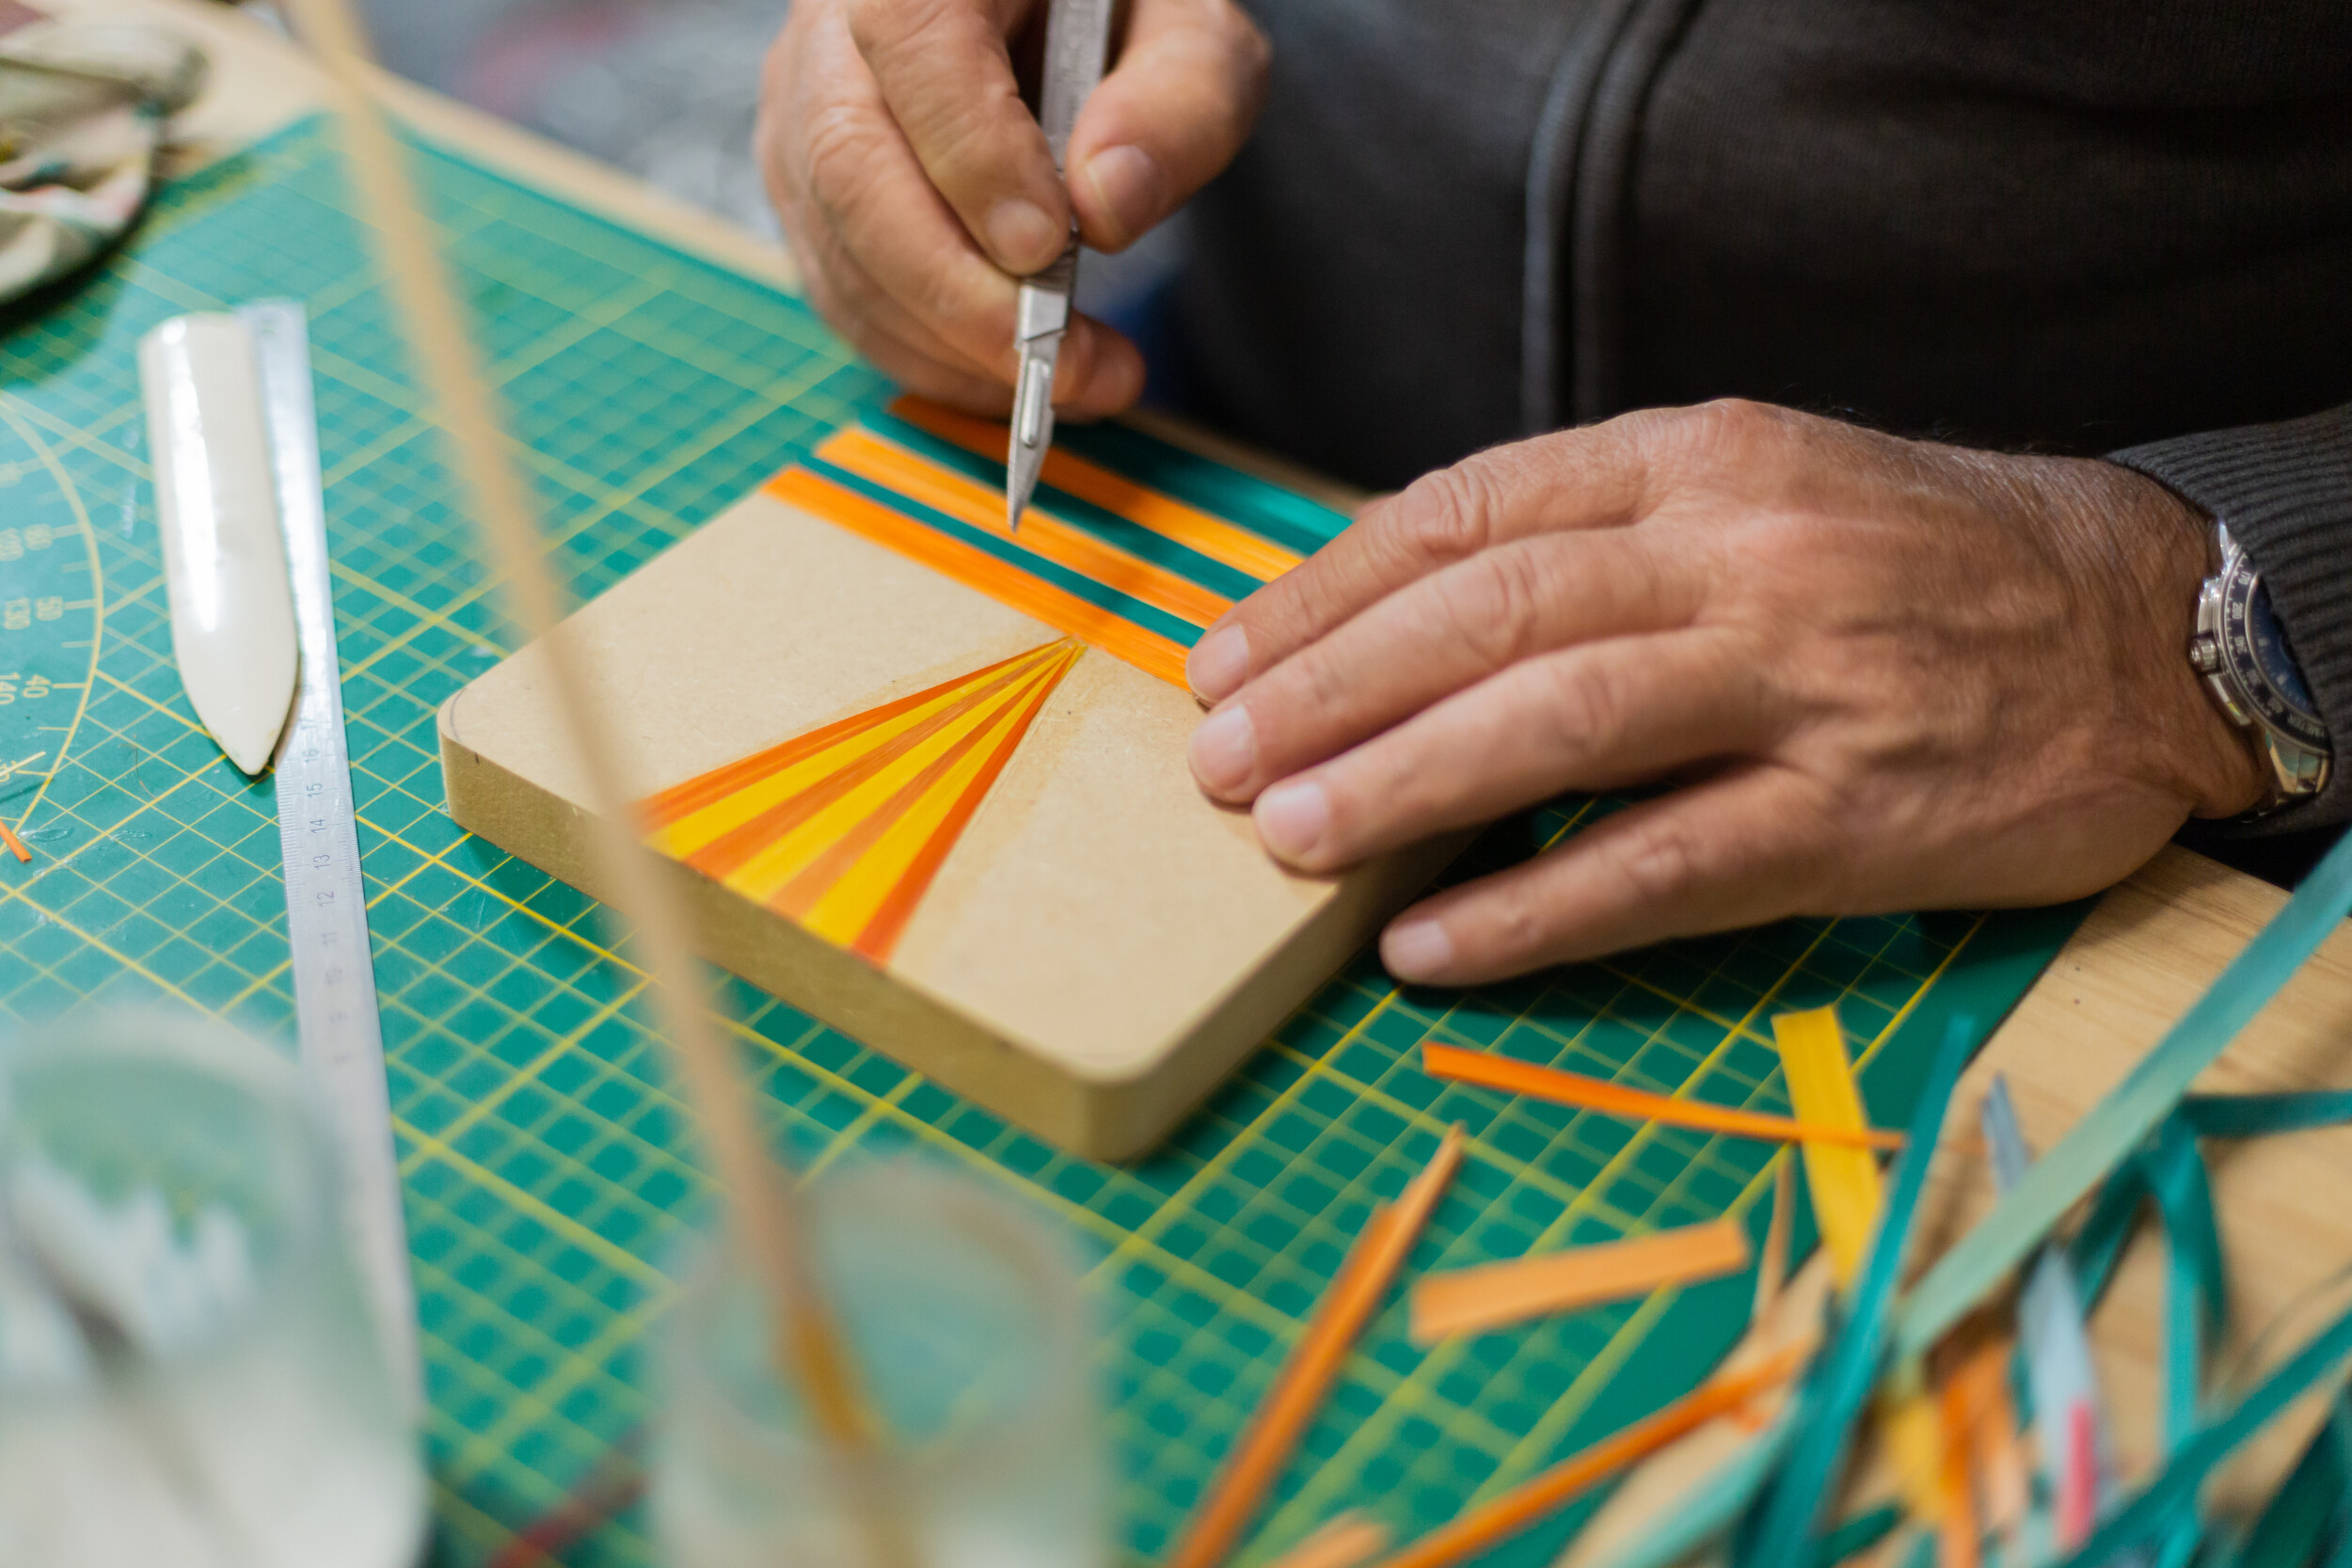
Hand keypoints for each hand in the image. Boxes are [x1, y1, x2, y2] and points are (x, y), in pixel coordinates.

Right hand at [757, 0, 1267, 414]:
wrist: (1065, 22)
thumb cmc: (1120, 18)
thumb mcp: (1191, 35)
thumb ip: (1178, 104)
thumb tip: (1107, 207)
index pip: (916, 49)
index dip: (975, 162)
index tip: (1050, 249)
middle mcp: (834, 26)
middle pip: (851, 169)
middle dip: (960, 294)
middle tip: (1071, 360)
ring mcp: (803, 110)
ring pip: (839, 249)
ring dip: (951, 345)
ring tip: (1074, 376)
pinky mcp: (805, 189)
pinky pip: (843, 293)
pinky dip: (927, 356)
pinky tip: (1012, 370)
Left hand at [1183, 401, 2267, 984]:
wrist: (2137, 623)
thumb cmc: (1904, 563)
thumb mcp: (1752, 487)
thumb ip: (1590, 533)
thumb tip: (1390, 620)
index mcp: (1696, 461)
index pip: (1466, 512)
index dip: (1324, 592)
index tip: (1227, 660)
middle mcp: (1740, 554)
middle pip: (1489, 611)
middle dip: (1330, 691)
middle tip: (1217, 763)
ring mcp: (1804, 683)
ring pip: (1561, 722)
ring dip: (1400, 783)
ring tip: (1285, 839)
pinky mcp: (1858, 816)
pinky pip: (1665, 864)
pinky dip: (1532, 904)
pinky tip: (1431, 941)